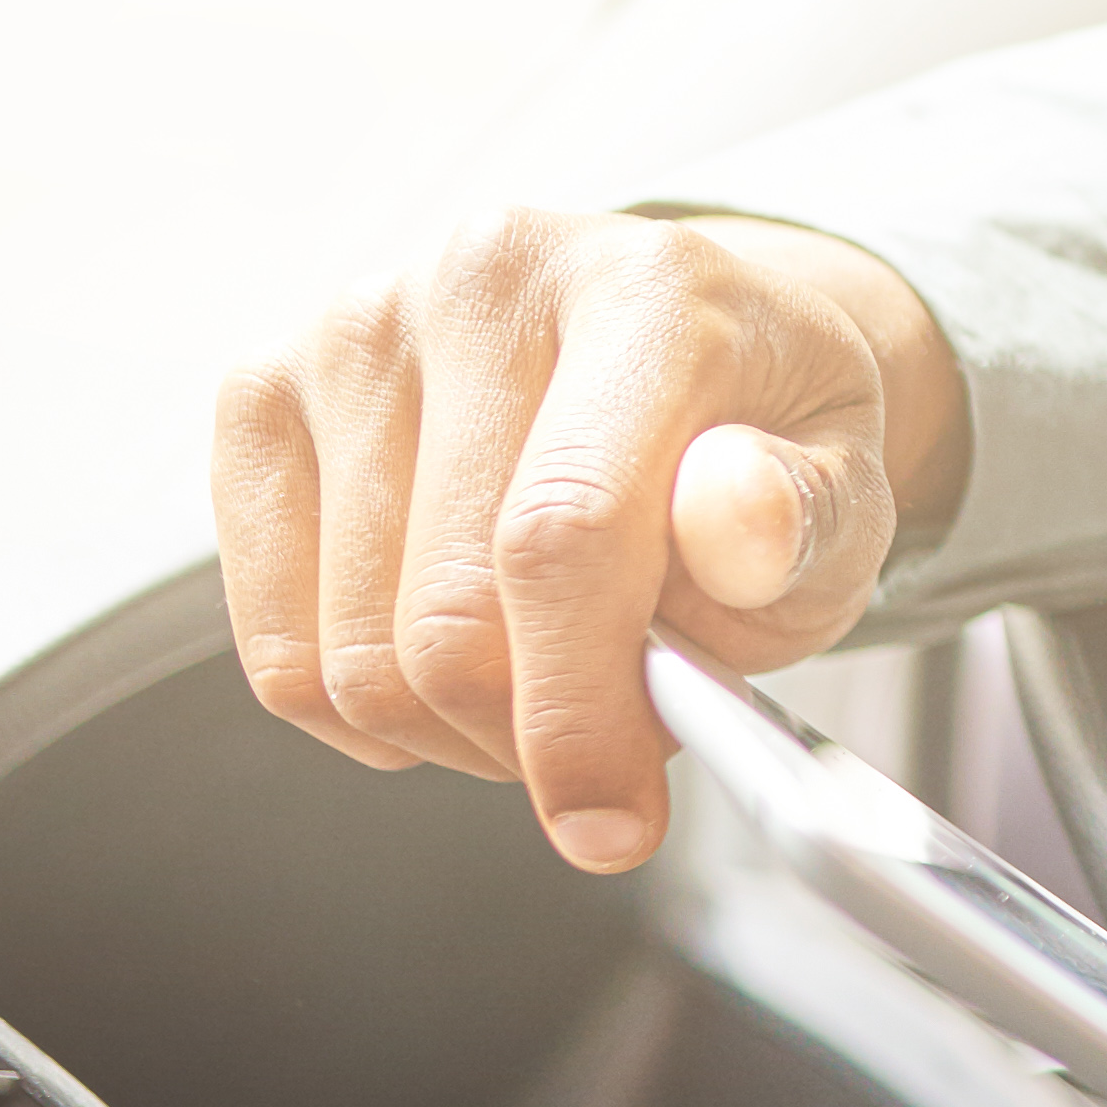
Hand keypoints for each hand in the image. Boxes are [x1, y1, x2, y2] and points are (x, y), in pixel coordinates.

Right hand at [211, 210, 969, 872]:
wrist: (689, 344)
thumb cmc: (761, 438)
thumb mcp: (843, 490)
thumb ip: (802, 524)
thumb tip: (736, 521)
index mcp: (646, 293)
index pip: (562, 534)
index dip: (577, 711)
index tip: (610, 826)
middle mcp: (482, 280)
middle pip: (444, 615)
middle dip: (529, 736)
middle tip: (611, 741)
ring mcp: (355, 327)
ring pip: (353, 652)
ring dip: (456, 730)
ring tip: (550, 678)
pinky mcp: (263, 390)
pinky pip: (274, 642)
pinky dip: (363, 709)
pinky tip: (454, 665)